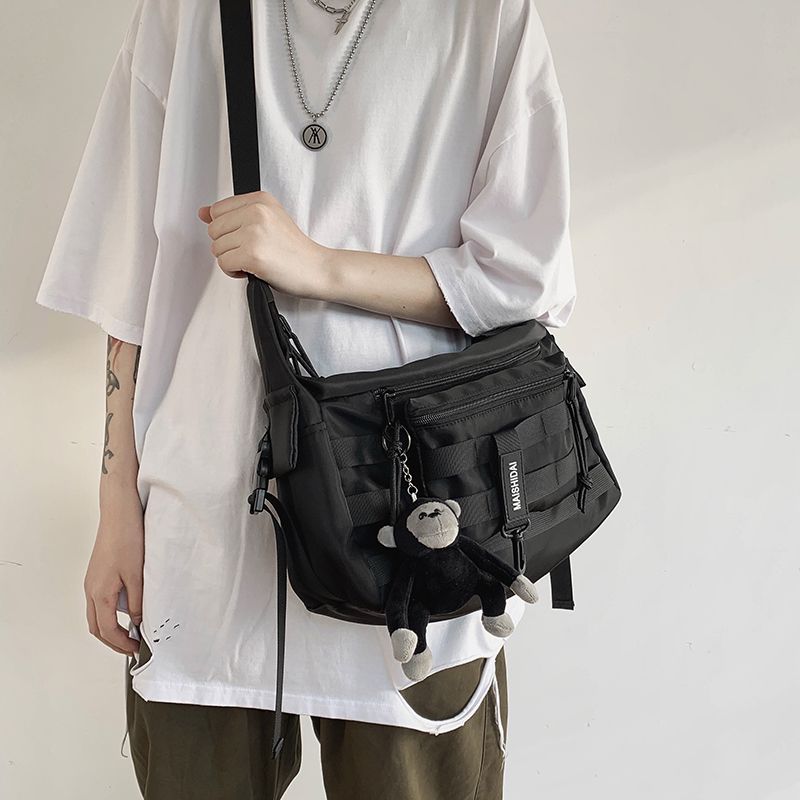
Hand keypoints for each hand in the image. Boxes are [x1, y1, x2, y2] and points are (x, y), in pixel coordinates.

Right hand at [84, 486, 143, 655]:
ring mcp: (93, 581)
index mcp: (99, 592)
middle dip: (113, 641)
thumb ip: (138, 601)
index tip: (136, 650)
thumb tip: (139, 621)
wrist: (119, 513)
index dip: (122, 643)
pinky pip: (100, 601)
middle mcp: (91, 589)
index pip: (107, 630)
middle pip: (97, 627)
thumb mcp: (137, 574)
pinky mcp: (98, 573)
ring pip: (97, 615)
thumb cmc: (127, 537)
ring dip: (111, 628)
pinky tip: (128, 609)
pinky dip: (111, 613)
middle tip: (132, 648)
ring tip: (132, 632)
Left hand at [198, 190, 329, 297]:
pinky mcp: (252, 254)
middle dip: (228, 246)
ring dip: (232, 260)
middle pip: (214, 230)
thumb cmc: (295, 251)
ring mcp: (254, 232)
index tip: (245, 238)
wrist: (318, 269)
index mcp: (260, 199)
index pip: (218, 210)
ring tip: (255, 260)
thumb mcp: (267, 221)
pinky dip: (235, 272)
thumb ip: (234, 215)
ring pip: (217, 248)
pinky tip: (253, 270)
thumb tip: (202, 212)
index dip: (228, 230)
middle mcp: (256, 212)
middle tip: (252, 251)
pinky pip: (224, 264)